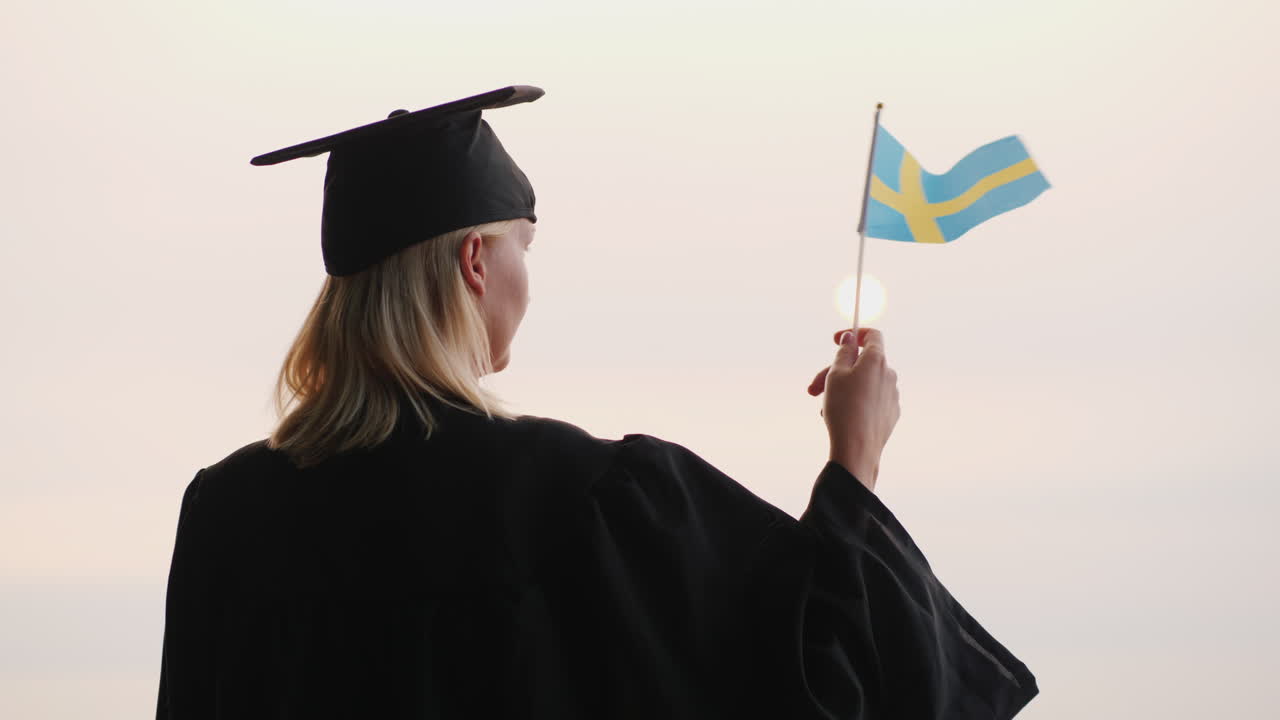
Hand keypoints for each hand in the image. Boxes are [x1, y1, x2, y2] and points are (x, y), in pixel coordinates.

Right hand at [807, 327, 899, 490]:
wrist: (857, 449)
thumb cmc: (844, 409)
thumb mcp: (835, 375)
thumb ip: (844, 353)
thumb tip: (851, 339)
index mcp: (877, 360)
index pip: (873, 335)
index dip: (855, 333)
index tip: (837, 340)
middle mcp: (889, 374)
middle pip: (861, 364)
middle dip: (835, 372)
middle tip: (813, 388)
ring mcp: (892, 395)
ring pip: (863, 384)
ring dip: (842, 390)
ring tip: (824, 408)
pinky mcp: (890, 414)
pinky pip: (870, 401)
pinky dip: (855, 403)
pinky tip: (839, 418)